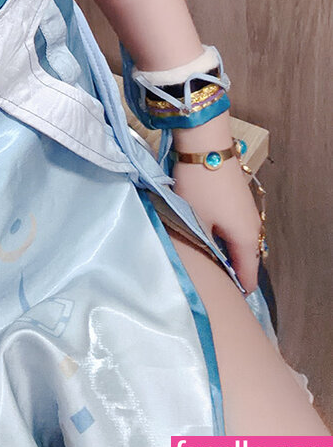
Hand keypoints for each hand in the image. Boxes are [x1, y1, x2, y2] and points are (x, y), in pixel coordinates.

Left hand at [171, 149, 262, 293]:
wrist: (206, 145)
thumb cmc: (199, 186)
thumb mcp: (194, 220)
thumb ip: (202, 247)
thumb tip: (204, 265)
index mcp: (246, 238)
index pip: (248, 275)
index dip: (237, 290)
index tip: (225, 301)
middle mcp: (252, 227)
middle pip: (245, 259)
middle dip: (231, 272)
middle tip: (212, 283)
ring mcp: (246, 211)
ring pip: (240, 242)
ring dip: (227, 253)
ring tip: (207, 262)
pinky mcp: (237, 199)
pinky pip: (235, 228)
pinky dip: (225, 237)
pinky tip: (208, 238)